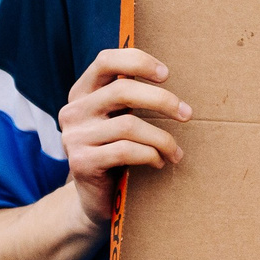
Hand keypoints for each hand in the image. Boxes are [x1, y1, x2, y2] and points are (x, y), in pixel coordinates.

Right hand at [61, 47, 188, 232]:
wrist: (97, 199)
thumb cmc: (117, 152)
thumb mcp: (119, 119)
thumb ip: (130, 98)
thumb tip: (167, 74)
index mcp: (82, 93)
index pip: (106, 61)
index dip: (137, 61)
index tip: (166, 74)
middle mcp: (73, 111)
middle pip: (123, 90)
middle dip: (162, 100)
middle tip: (186, 114)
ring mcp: (74, 137)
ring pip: (129, 125)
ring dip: (162, 138)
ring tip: (175, 151)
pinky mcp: (81, 163)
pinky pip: (126, 151)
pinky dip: (150, 155)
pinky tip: (159, 162)